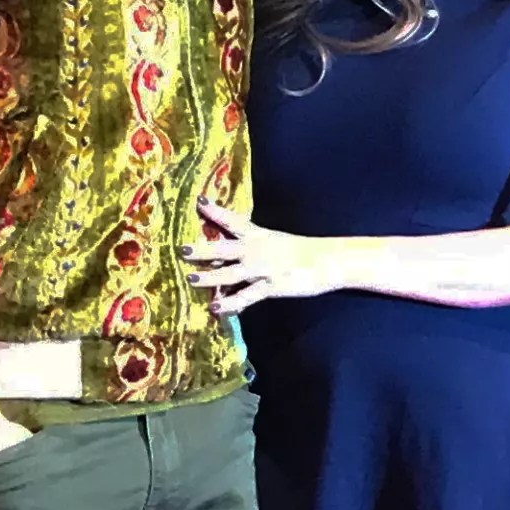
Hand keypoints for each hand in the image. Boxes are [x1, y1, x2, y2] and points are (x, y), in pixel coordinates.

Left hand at [184, 200, 342, 313]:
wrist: (328, 261)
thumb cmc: (301, 251)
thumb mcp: (274, 241)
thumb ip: (250, 247)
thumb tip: (224, 256)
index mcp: (258, 235)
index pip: (232, 221)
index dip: (215, 211)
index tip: (199, 201)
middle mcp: (256, 250)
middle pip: (224, 248)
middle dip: (202, 249)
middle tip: (182, 249)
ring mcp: (262, 269)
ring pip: (229, 273)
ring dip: (209, 276)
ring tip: (191, 279)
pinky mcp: (270, 286)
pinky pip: (246, 296)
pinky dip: (230, 303)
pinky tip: (216, 308)